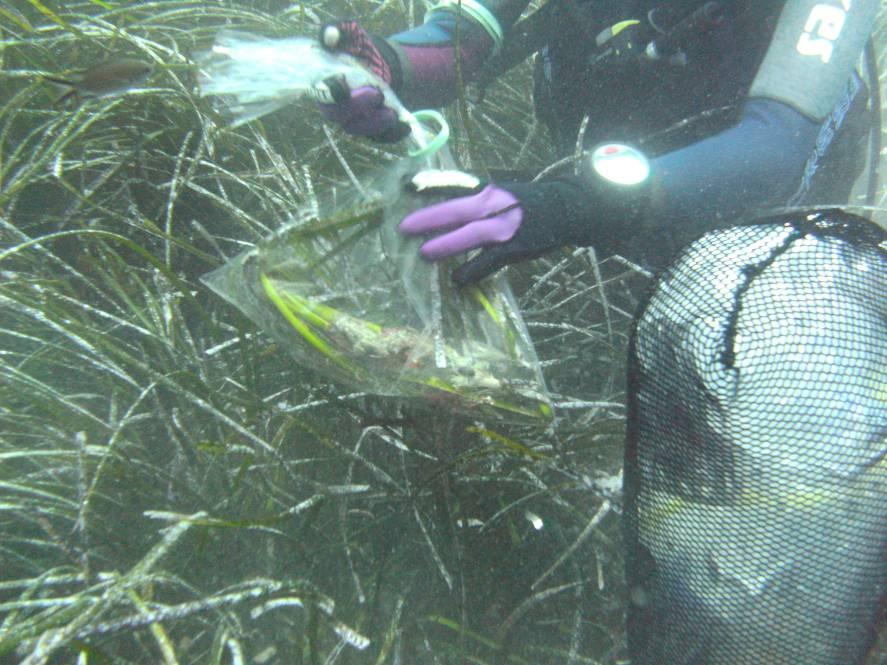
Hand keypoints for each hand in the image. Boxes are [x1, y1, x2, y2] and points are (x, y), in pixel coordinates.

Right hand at [319, 21, 409, 141]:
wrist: (378, 64)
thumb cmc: (359, 50)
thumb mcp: (350, 36)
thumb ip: (339, 33)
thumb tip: (330, 35)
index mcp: (324, 85)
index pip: (323, 95)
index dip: (332, 93)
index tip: (343, 85)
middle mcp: (335, 106)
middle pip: (339, 116)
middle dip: (358, 107)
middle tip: (377, 94)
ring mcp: (352, 120)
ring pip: (359, 130)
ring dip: (375, 124)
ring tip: (392, 113)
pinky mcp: (370, 129)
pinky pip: (378, 137)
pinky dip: (392, 134)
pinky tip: (404, 126)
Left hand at [400, 171, 573, 285]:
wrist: (566, 209)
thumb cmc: (527, 202)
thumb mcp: (501, 192)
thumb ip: (474, 198)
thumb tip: (442, 204)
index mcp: (488, 189)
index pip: (455, 183)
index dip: (432, 184)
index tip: (409, 185)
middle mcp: (495, 204)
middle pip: (457, 210)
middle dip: (429, 219)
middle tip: (404, 227)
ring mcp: (504, 226)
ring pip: (471, 235)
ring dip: (446, 245)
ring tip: (424, 253)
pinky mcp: (514, 247)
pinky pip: (488, 262)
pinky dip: (471, 271)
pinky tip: (457, 279)